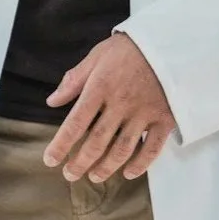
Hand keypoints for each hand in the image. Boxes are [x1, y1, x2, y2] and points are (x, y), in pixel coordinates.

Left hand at [42, 33, 176, 182]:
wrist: (168, 43)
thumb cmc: (128, 49)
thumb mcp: (96, 57)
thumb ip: (74, 80)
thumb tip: (52, 101)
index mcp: (99, 87)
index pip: (75, 123)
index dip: (61, 145)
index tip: (50, 160)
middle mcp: (120, 104)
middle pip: (96, 142)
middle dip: (80, 162)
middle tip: (69, 174)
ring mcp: (144, 113)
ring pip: (122, 150)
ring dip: (106, 167)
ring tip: (94, 176)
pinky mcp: (164, 119)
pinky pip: (152, 148)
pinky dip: (140, 164)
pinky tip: (128, 173)